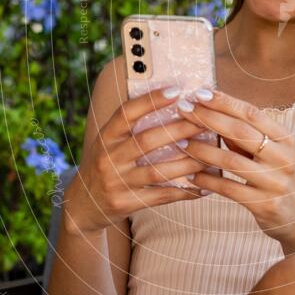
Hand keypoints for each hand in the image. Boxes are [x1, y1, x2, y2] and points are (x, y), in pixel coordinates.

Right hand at [63, 86, 211, 235]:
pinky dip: (185, 191)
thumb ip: (132, 126)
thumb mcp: (110, 142)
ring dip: (188, 163)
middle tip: (206, 121)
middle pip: (147, 140)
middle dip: (180, 129)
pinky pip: (161, 196)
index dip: (151, 100)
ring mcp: (117, 182)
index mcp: (106, 137)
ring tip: (211, 154)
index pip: (127, 113)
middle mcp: (109, 157)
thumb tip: (171, 100)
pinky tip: (205, 186)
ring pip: (158, 171)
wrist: (83, 205)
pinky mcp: (126, 203)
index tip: (176, 90)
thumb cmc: (106, 164)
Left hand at [175, 88, 294, 251]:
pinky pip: (229, 190)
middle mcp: (283, 157)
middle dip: (208, 118)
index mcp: (285, 138)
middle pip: (240, 131)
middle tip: (183, 109)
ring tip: (182, 143)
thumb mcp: (271, 152)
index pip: (251, 113)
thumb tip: (211, 111)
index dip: (224, 101)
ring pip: (231, 160)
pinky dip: (208, 181)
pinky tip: (192, 176)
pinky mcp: (265, 205)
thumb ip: (245, 135)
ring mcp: (275, 182)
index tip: (199, 92)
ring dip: (203, 150)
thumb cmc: (279, 178)